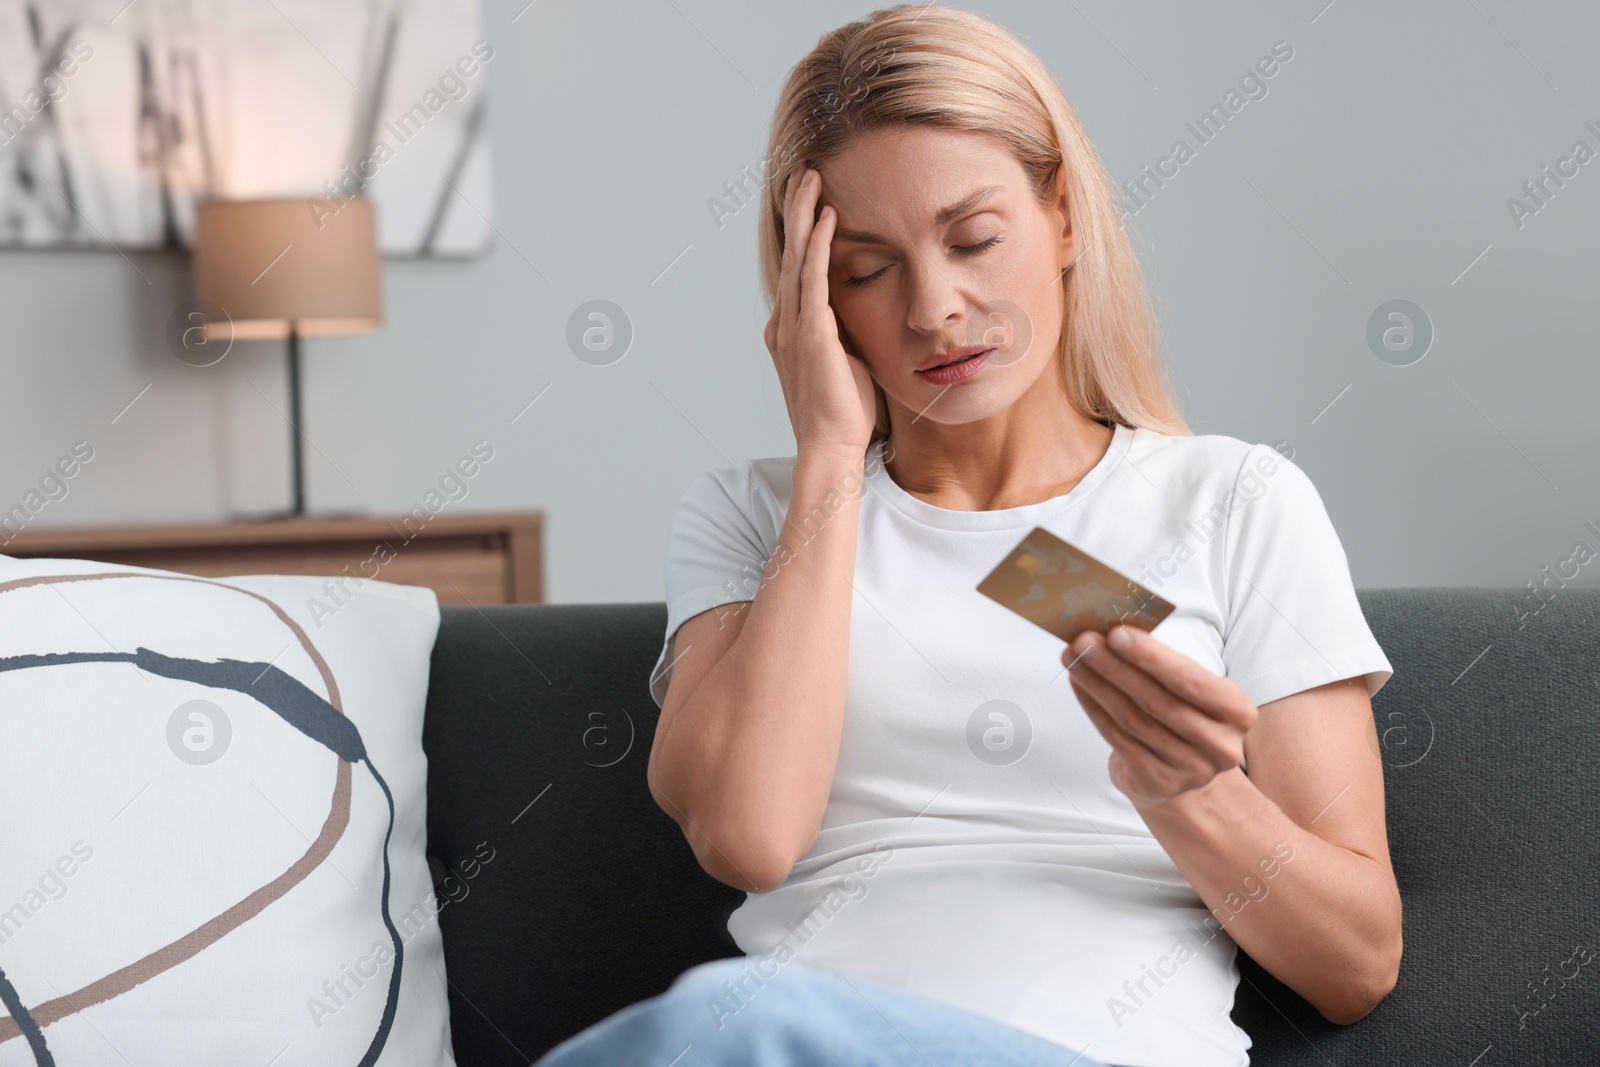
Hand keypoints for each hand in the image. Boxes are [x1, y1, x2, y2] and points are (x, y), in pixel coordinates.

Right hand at [764, 163, 876, 456]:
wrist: (831, 448)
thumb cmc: (845, 414)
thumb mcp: (847, 364)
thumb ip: (847, 336)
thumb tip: (866, 318)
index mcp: (790, 332)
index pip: (795, 270)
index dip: (800, 233)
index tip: (810, 200)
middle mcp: (784, 324)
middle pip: (789, 253)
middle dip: (796, 210)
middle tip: (803, 172)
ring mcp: (793, 328)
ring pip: (797, 258)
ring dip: (804, 215)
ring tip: (810, 177)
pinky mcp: (811, 335)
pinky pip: (813, 279)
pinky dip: (818, 245)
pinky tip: (827, 217)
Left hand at [1063, 626, 1258, 808]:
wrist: (1181, 768)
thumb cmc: (1183, 713)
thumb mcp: (1190, 689)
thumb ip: (1163, 665)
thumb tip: (1114, 632)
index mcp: (1236, 711)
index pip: (1190, 680)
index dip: (1152, 657)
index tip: (1117, 633)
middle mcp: (1220, 745)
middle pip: (1156, 700)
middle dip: (1115, 667)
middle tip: (1085, 642)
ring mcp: (1191, 770)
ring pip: (1133, 720)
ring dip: (1097, 685)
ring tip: (1075, 659)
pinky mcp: (1159, 783)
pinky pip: (1118, 739)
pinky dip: (1094, 708)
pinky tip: (1079, 685)